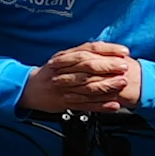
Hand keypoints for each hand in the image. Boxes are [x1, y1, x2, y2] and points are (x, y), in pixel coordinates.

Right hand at [18, 43, 141, 115]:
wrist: (30, 89)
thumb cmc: (51, 72)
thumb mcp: (63, 58)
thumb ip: (83, 54)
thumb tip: (109, 50)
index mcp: (64, 58)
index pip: (88, 50)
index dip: (107, 50)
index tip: (123, 52)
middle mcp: (63, 71)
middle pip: (87, 67)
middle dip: (108, 66)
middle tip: (124, 67)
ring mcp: (64, 88)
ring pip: (87, 86)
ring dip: (107, 85)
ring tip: (122, 84)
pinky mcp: (66, 103)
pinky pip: (85, 104)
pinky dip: (101, 105)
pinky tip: (113, 105)